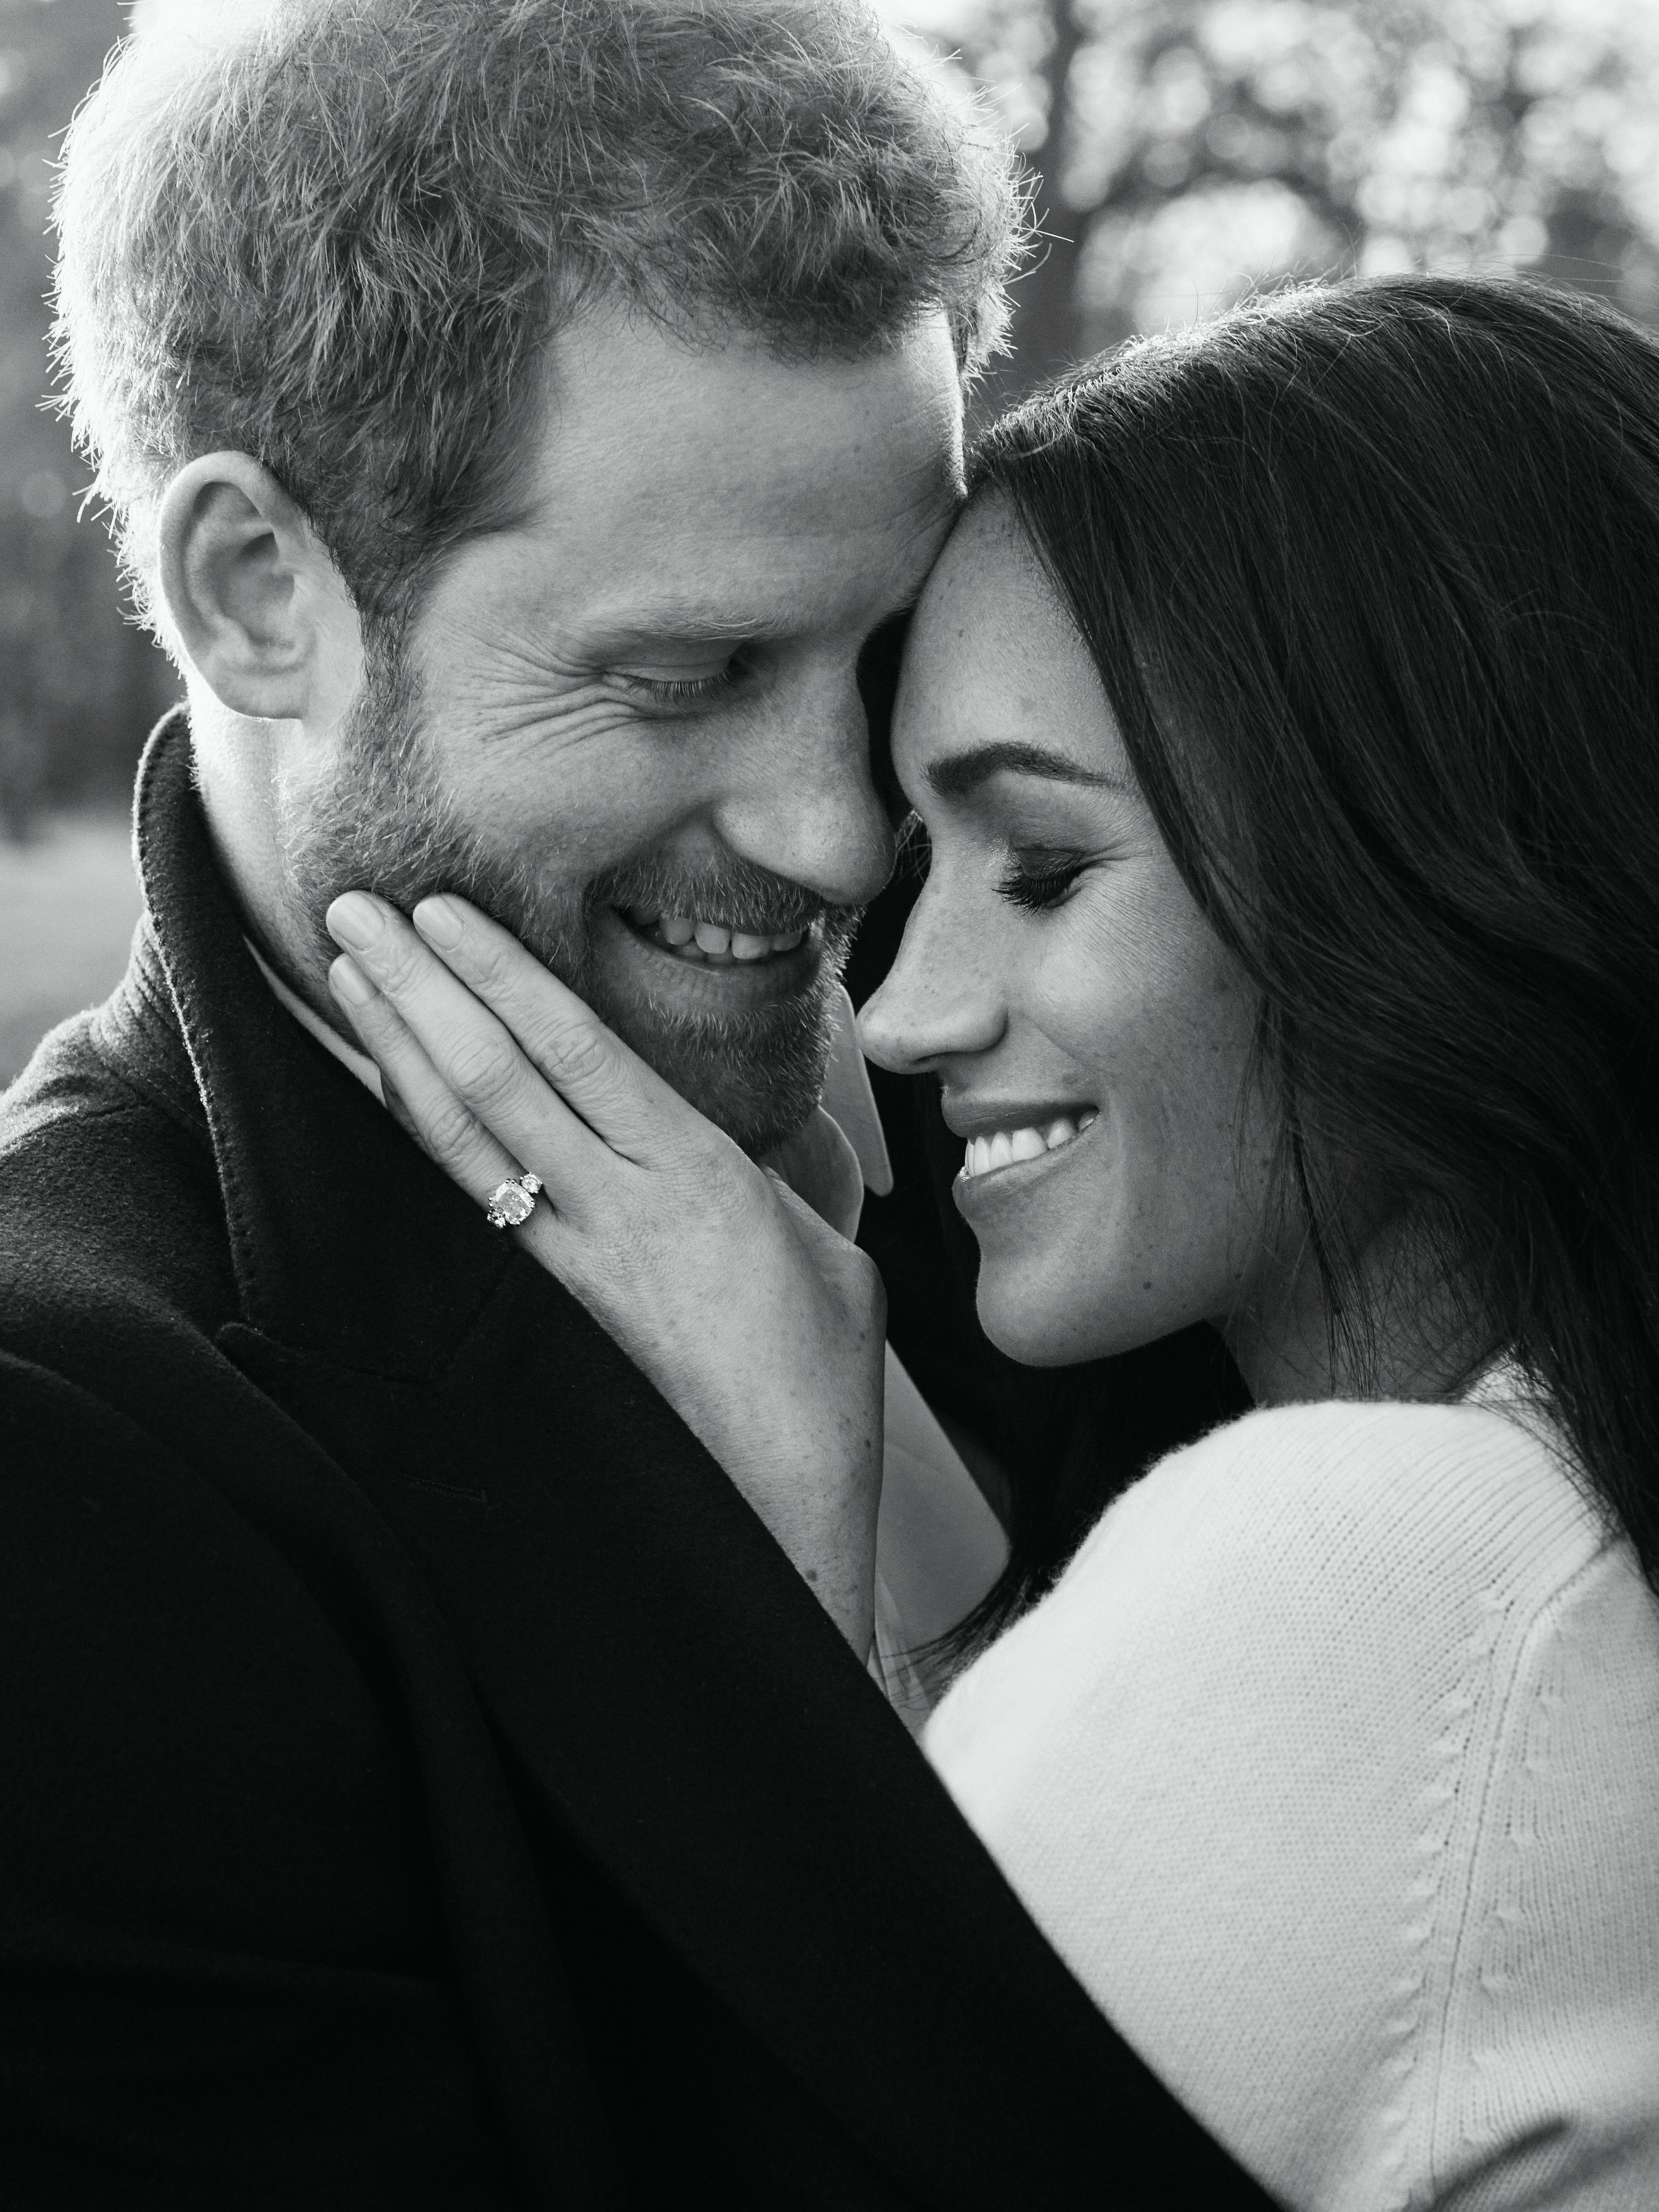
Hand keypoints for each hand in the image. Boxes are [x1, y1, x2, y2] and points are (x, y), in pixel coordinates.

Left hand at [324, 890, 884, 1653]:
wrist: (779, 1514)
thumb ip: (779, 1171)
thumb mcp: (830, 1251)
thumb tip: (749, 1131)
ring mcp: (574, 1264)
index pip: (577, 1049)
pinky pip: (473, 1203)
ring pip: (465, 1138)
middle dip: (420, 987)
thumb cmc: (820, 1384)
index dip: (502, 973)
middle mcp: (621, 1210)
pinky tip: (391, 1089)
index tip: (442, 910)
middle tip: (354, 910)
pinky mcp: (551, 1311)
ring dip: (398, 1049)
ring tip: (347, 974)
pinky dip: (424, 1135)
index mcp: (700, 1177)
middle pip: (497, 1078)